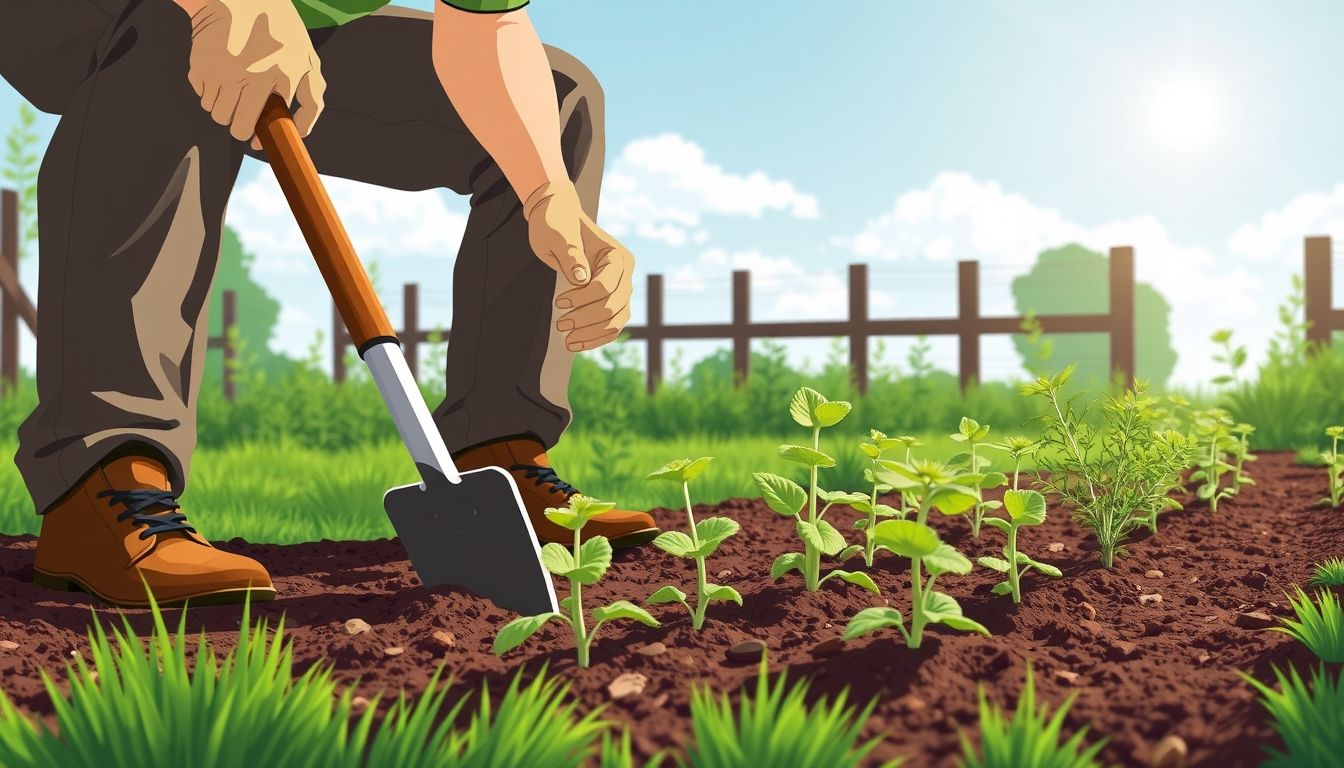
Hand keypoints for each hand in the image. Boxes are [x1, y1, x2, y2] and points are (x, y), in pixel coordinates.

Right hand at [185, 0, 325, 148]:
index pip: (275, 125)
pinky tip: (219, 74)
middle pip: (238, 127)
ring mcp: (224, 72)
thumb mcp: (307, 58)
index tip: (260, 143)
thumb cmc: (278, 29)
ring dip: (223, 109)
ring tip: (231, 89)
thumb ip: (312, 95)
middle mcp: (253, 76)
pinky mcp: (202, 66)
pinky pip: (203, 97)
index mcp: (284, 76)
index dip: (266, 138)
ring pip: (217, 115)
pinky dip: (209, 92)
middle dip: (240, 127)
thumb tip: (302, 132)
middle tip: (242, 118)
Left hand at [524, 182, 634, 351]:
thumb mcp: (557, 235)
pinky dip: (596, 337)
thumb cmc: (556, 224)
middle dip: (586, 319)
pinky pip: (612, 325)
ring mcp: (621, 287)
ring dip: (592, 333)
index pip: (606, 286)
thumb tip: (582, 280)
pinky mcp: (613, 298)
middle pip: (613, 306)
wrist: (558, 219)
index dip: (582, 298)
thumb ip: (571, 255)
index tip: (558, 302)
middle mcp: (625, 272)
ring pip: (616, 320)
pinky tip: (576, 343)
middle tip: (559, 324)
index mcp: (617, 255)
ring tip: (566, 340)